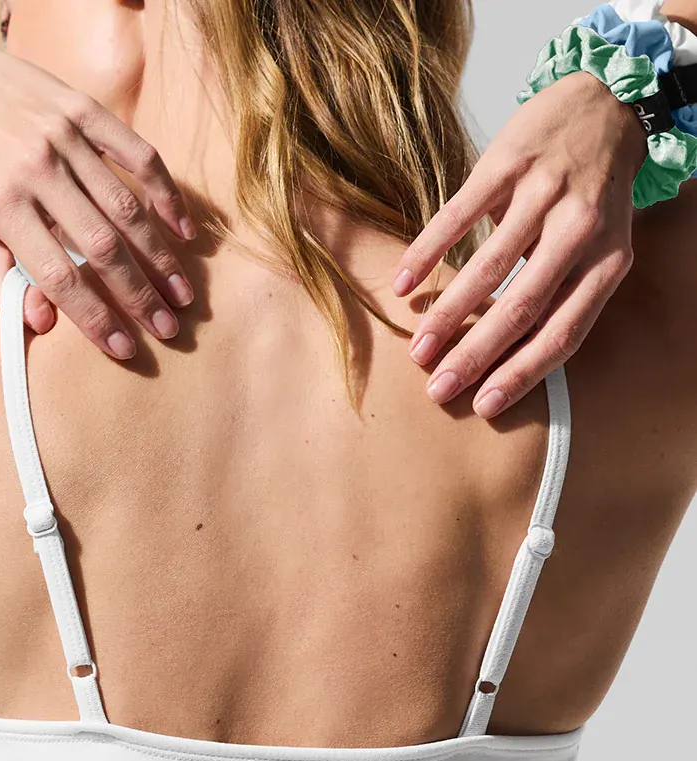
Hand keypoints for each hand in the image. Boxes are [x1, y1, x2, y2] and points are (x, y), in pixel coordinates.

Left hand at [0, 23, 196, 358]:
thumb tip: (40, 323)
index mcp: (2, 206)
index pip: (59, 276)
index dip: (95, 317)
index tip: (123, 348)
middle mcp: (36, 170)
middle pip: (101, 246)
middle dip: (139, 295)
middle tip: (167, 329)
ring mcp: (63, 137)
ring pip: (126, 207)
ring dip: (159, 256)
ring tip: (181, 294)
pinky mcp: (83, 109)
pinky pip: (137, 153)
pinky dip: (165, 193)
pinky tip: (183, 230)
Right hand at [392, 72, 647, 416]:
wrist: (604, 104)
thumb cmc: (593, 195)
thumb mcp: (600, 248)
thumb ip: (563, 294)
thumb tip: (511, 355)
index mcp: (607, 261)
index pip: (564, 332)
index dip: (523, 373)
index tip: (485, 405)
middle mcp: (580, 229)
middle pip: (522, 308)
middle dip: (475, 355)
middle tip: (438, 388)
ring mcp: (542, 194)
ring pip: (487, 268)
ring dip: (447, 315)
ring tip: (418, 349)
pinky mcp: (507, 163)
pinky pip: (458, 217)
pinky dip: (427, 254)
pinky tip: (403, 285)